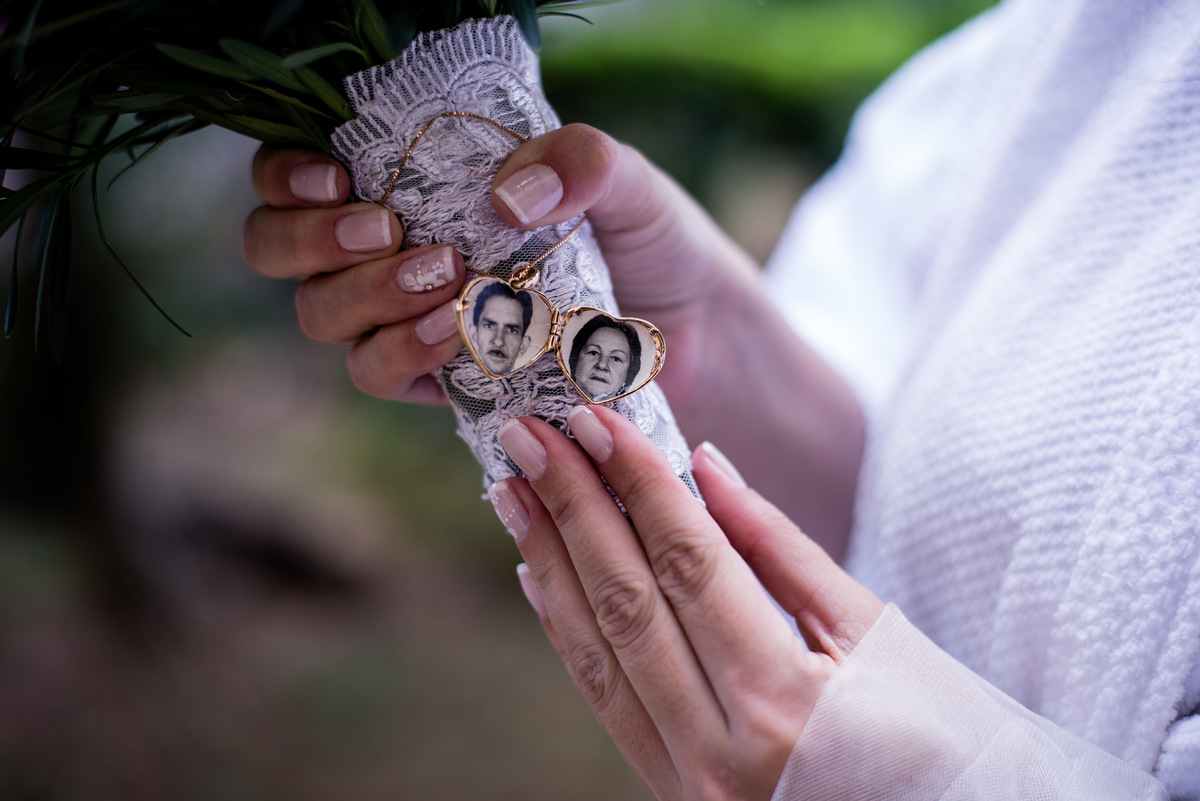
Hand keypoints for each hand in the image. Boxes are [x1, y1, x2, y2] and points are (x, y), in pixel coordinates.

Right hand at [243, 128, 862, 552]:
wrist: (694, 332)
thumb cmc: (653, 240)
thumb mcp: (628, 183)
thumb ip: (580, 161)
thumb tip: (508, 197)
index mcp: (420, 180)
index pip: (303, 171)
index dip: (287, 175)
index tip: (334, 177)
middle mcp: (396, 247)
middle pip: (282, 248)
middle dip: (315, 240)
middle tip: (385, 229)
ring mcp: (409, 316)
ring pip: (323, 314)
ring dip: (366, 295)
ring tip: (444, 280)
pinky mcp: (438, 378)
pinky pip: (378, 371)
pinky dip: (402, 352)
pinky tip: (453, 335)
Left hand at [488, 404, 883, 800]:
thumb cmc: (943, 740)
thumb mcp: (877, 637)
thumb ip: (783, 552)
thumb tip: (704, 469)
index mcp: (783, 700)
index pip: (688, 562)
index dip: (636, 482)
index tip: (594, 417)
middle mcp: (720, 749)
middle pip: (627, 600)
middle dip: (572, 507)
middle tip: (528, 435)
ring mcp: (689, 783)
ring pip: (598, 654)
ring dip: (550, 563)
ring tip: (515, 492)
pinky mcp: (675, 794)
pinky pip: (605, 703)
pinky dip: (567, 633)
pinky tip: (539, 574)